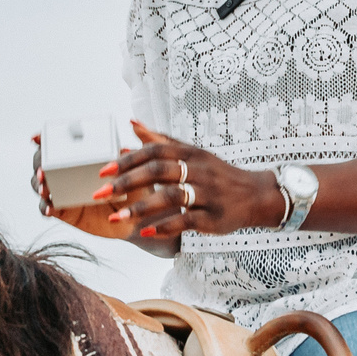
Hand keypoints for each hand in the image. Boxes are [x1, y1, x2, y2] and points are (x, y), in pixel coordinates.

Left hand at [97, 120, 281, 240]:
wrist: (256, 195)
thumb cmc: (217, 173)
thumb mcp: (192, 152)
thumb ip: (161, 139)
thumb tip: (131, 123)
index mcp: (190, 153)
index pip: (155, 151)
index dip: (128, 160)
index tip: (103, 171)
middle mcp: (198, 170)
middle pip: (159, 171)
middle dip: (127, 182)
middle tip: (100, 193)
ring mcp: (207, 194)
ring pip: (171, 197)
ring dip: (141, 207)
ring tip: (117, 218)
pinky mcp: (214, 217)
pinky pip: (187, 221)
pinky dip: (165, 226)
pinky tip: (145, 231)